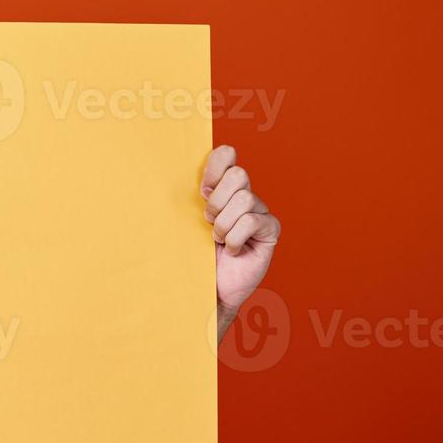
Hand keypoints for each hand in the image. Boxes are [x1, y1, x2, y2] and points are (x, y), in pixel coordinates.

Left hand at [201, 145, 280, 340]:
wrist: (206, 288)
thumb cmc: (193, 254)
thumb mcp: (186, 220)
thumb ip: (190, 196)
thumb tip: (172, 170)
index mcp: (223, 187)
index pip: (227, 154)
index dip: (214, 169)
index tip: (203, 192)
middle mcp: (244, 195)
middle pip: (239, 174)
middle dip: (217, 201)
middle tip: (209, 222)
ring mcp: (260, 212)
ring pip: (244, 199)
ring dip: (224, 224)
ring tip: (218, 240)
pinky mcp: (270, 231)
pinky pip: (252, 221)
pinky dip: (235, 238)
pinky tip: (232, 250)